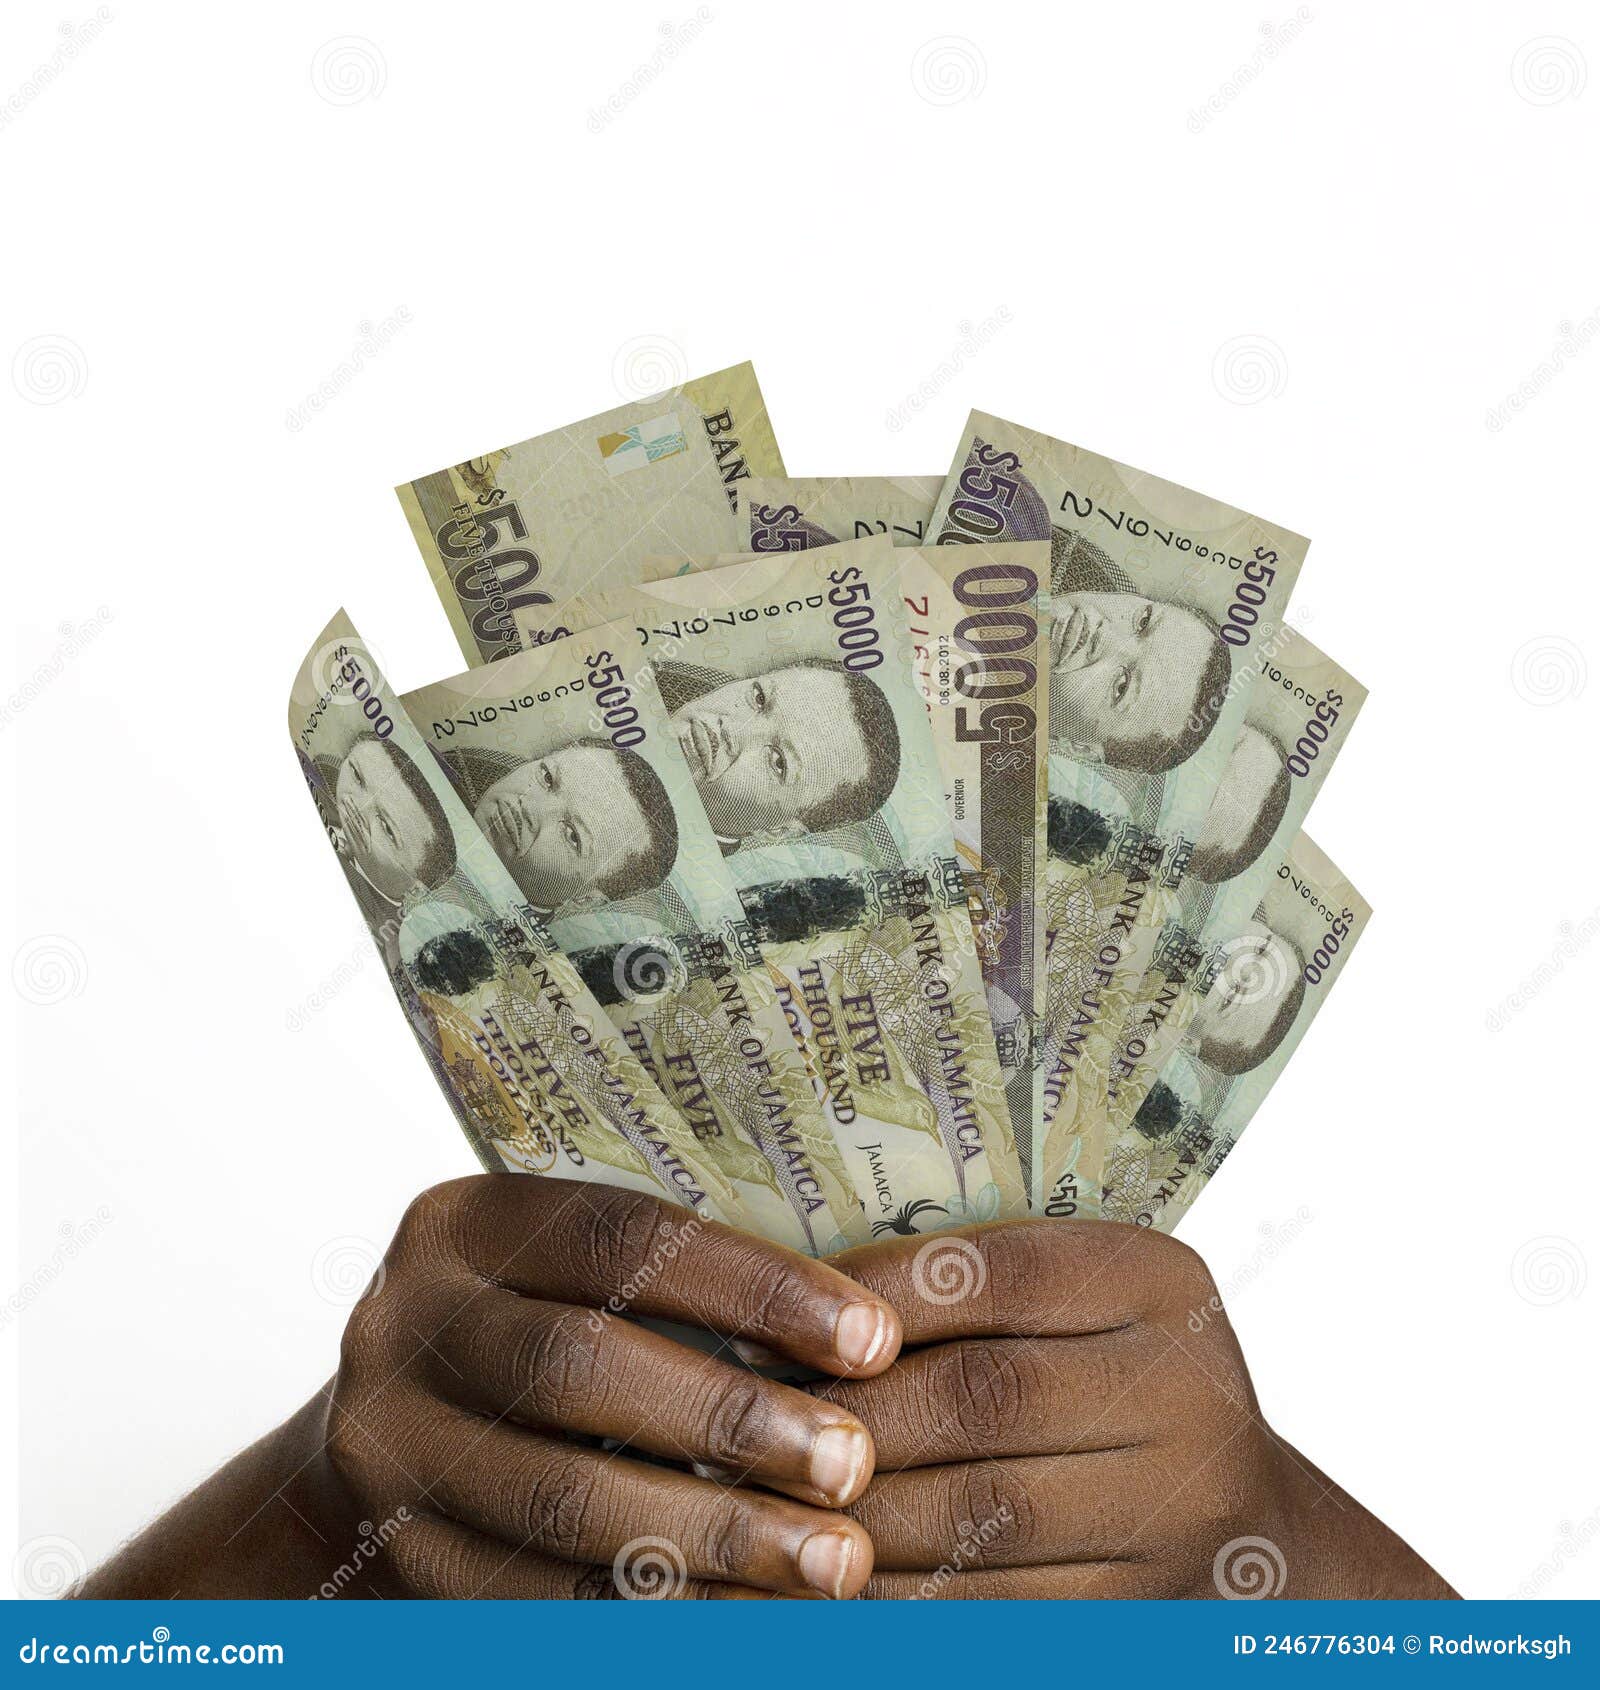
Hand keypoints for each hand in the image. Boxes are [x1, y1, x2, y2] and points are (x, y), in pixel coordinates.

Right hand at [317, 1177, 900, 1598]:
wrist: (397, 1439)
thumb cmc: (545, 1330)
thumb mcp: (574, 1276)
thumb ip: (676, 1286)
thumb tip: (864, 1334)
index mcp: (464, 1225)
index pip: (618, 1235)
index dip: (753, 1284)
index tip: (872, 1337)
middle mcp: (404, 1326)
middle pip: (580, 1366)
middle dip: (733, 1418)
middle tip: (855, 1462)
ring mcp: (390, 1450)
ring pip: (562, 1499)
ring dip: (715, 1535)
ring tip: (833, 1562)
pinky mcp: (407, 1561)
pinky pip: (546, 1599)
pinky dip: (664, 1611)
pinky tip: (759, 1617)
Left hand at [812, 1220, 1455, 1599]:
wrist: (1234, 1522)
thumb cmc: (1103, 1378)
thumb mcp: (1069, 1301)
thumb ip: (963, 1288)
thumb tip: (796, 1306)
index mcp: (1156, 1283)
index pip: (1000, 1272)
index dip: (875, 1298)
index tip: (776, 1323)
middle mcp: (1184, 1390)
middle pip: (984, 1396)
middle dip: (848, 1416)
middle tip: (750, 1426)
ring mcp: (1174, 1511)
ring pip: (980, 1517)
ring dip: (853, 1516)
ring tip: (760, 1506)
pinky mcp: (1136, 1612)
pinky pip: (995, 1612)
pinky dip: (894, 1603)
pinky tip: (819, 1586)